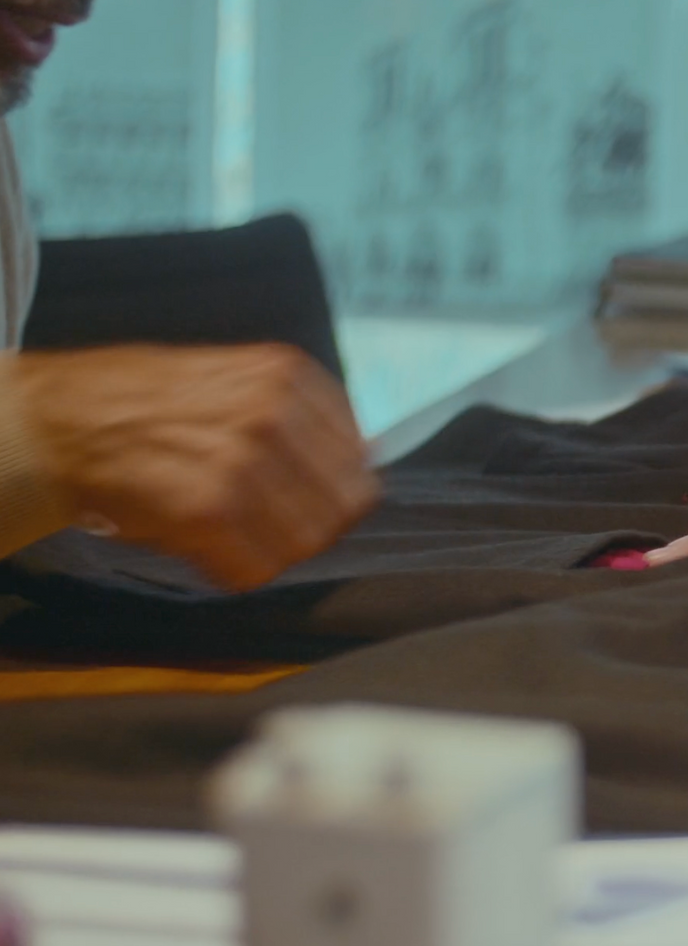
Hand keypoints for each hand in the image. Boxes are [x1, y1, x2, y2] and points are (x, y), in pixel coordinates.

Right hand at [12, 343, 379, 590]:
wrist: (61, 420)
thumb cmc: (149, 405)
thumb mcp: (240, 379)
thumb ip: (305, 415)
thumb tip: (368, 456)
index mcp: (290, 376)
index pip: (360, 462)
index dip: (332, 490)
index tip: (302, 496)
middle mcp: (275, 415)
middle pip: (341, 509)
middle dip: (309, 527)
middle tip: (265, 524)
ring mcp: (244, 463)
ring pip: (303, 544)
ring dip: (268, 550)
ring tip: (228, 530)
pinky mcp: (208, 510)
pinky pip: (254, 569)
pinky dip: (231, 569)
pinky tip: (201, 543)